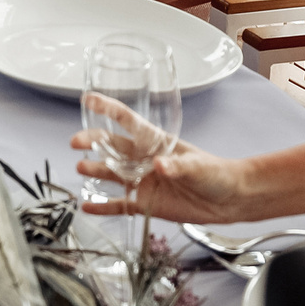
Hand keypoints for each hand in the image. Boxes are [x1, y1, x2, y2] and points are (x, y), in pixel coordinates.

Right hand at [71, 114, 255, 222]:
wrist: (228, 200)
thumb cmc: (215, 173)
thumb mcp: (197, 166)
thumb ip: (177, 166)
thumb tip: (159, 165)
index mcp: (155, 141)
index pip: (127, 121)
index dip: (108, 108)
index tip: (88, 99)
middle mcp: (143, 159)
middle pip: (112, 146)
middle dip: (93, 141)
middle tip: (76, 141)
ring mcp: (142, 181)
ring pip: (112, 173)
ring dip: (95, 170)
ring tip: (80, 169)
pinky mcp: (145, 203)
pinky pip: (119, 205)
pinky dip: (103, 206)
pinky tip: (87, 204)